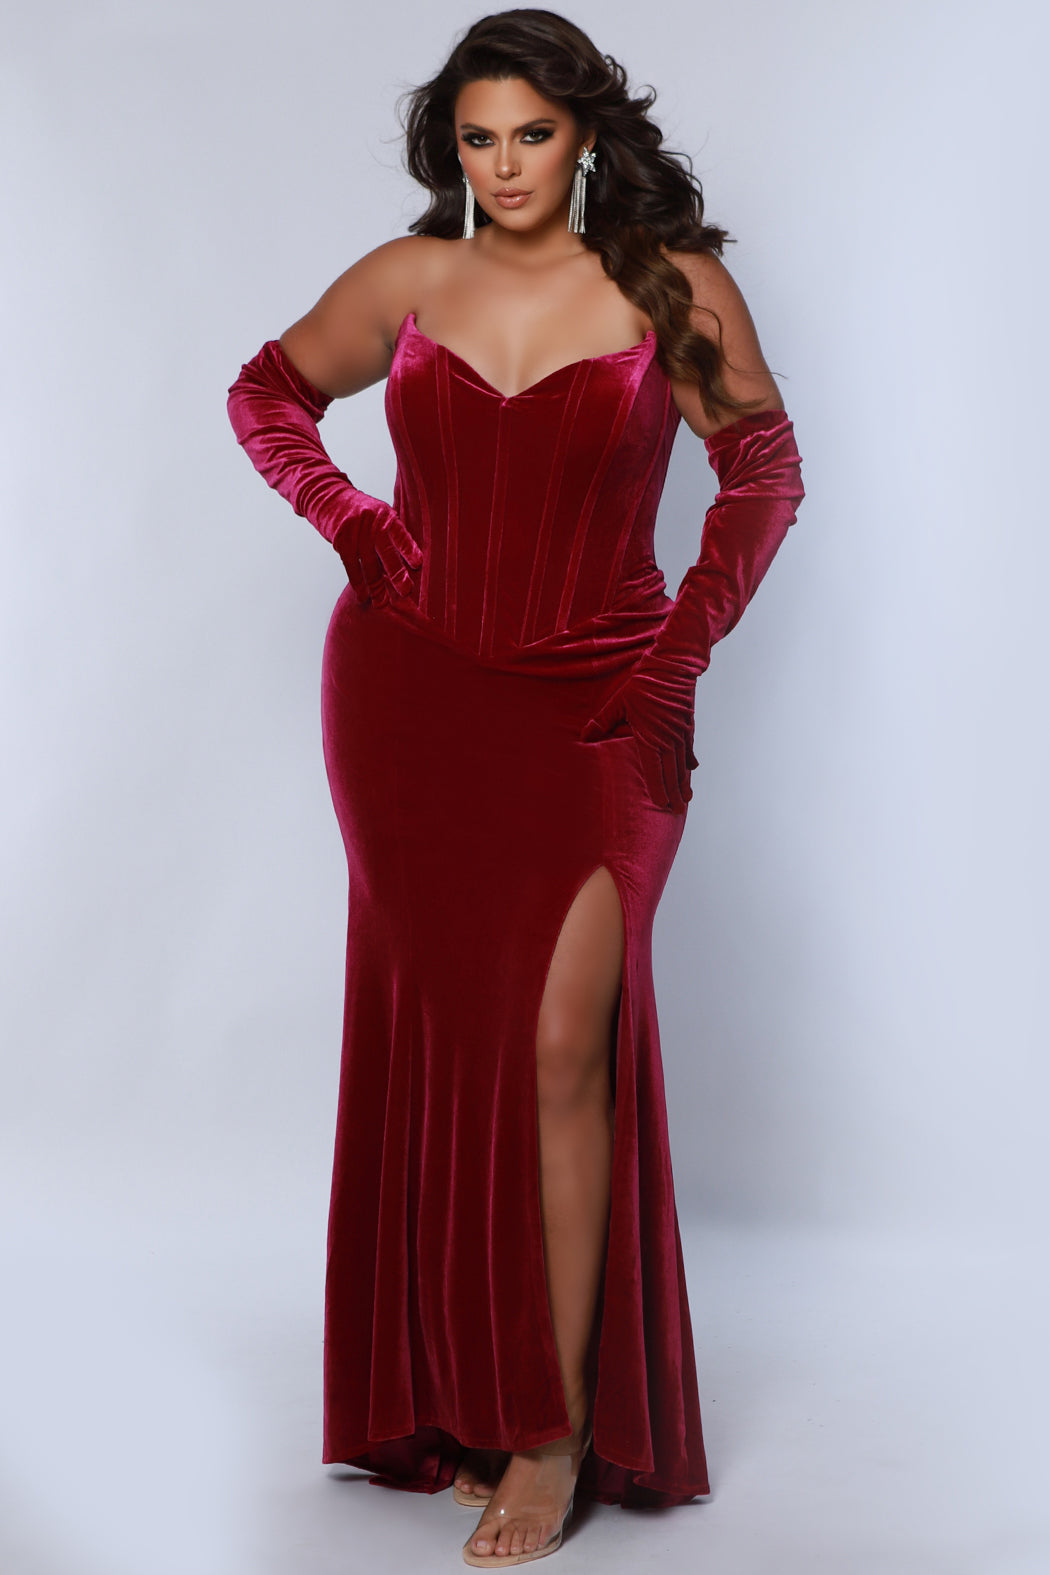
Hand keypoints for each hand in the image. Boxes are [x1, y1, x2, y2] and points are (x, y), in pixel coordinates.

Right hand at [333, 495, 423, 606]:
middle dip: (396, 573)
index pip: (400, 534)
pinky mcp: (341, 541)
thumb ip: (391, 532)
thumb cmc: (359, 510)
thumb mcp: (379, 513)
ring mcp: (355, 533)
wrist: (328, 496)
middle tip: (405, 591)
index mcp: (386, 515)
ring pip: (368, 564)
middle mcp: (372, 523)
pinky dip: (357, 582)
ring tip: (382, 602)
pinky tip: (363, 595)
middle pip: (386, 552)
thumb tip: (408, 560)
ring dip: (375, 586)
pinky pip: (351, 566)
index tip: (418, 565)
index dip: (409, 549)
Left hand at [581, 652, 699, 812]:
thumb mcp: (618, 702)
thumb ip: (602, 722)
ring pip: (683, 765)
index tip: (661, 805)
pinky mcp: (687, 726)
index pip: (654, 771)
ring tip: (686, 799)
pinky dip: (690, 762)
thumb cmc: (643, 684)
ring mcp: (680, 734)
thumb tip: (584, 736)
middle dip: (674, 794)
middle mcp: (667, 740)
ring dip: (684, 783)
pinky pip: (689, 749)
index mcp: (650, 738)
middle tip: (676, 811)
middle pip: (672, 774)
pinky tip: (692, 771)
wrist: (672, 666)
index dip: (658, 790)